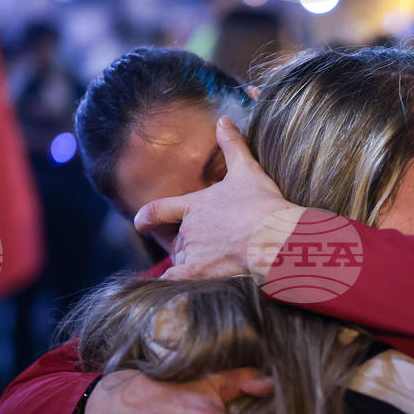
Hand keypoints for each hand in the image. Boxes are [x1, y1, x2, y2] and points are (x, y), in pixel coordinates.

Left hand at [133, 116, 300, 279]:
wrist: (273, 235)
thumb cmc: (262, 203)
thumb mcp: (247, 170)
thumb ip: (232, 145)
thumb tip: (223, 118)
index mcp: (195, 205)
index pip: (158, 211)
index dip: (146, 218)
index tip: (140, 224)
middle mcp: (188, 229)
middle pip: (175, 242)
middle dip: (184, 247)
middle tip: (203, 251)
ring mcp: (192, 252)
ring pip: (180, 262)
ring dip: (188, 265)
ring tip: (209, 268)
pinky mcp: (198, 273)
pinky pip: (175, 283)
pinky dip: (169, 288)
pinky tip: (168, 295)